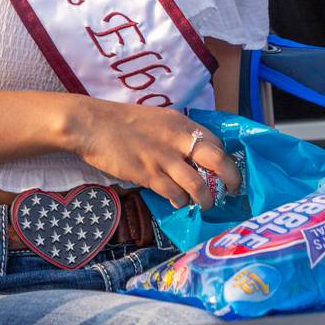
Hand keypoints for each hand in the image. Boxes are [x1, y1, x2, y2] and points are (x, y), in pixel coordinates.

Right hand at [66, 96, 241, 209]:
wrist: (91, 124)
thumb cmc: (121, 122)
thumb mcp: (156, 119)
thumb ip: (175, 134)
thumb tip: (191, 153)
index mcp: (180, 122)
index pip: (216, 141)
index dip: (225, 158)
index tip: (226, 170)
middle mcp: (177, 138)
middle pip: (217, 159)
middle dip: (231, 178)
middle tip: (233, 191)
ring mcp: (163, 157)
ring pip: (198, 184)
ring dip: (206, 198)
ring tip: (205, 204)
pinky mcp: (147, 174)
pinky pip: (174, 193)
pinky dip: (180, 200)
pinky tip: (177, 200)